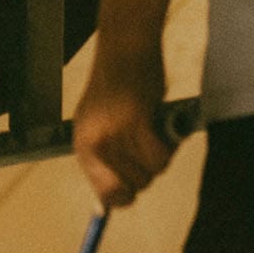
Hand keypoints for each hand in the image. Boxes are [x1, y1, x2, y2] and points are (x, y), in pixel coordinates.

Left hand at [71, 57, 178, 208]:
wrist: (125, 45)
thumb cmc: (118, 84)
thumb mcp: (101, 124)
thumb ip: (105, 162)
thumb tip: (104, 208)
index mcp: (83, 146)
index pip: (105, 195)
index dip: (125, 197)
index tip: (136, 189)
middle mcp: (95, 143)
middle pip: (133, 187)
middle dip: (148, 172)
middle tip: (151, 146)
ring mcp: (114, 133)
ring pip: (151, 173)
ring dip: (162, 157)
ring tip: (158, 132)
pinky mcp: (135, 121)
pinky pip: (160, 156)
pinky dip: (170, 148)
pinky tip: (166, 130)